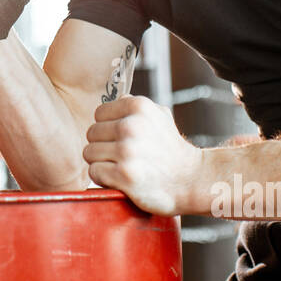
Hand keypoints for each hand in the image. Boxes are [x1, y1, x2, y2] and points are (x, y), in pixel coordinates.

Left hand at [83, 95, 201, 215]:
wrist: (191, 180)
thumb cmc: (171, 149)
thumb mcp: (160, 116)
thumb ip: (135, 105)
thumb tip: (115, 100)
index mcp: (138, 106)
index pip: (99, 114)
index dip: (107, 128)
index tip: (122, 139)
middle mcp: (131, 126)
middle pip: (91, 134)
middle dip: (103, 145)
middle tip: (123, 156)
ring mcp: (127, 151)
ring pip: (89, 153)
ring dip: (102, 163)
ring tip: (122, 167)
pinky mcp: (124, 175)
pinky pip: (94, 172)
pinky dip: (104, 178)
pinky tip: (121, 179)